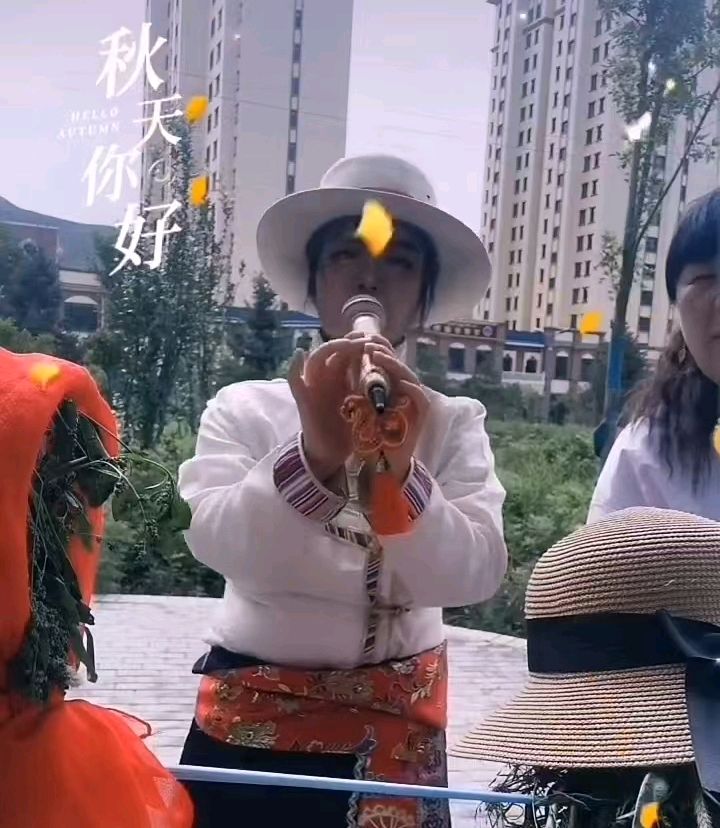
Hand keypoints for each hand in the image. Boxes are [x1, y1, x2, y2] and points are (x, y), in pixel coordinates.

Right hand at [287, 337, 377, 481]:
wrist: (331, 453)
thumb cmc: (349, 429)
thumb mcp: (364, 405)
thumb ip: (371, 387)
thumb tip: (391, 370)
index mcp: (340, 376)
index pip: (348, 351)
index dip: (360, 343)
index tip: (376, 342)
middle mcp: (325, 377)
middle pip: (333, 349)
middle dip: (350, 343)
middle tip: (366, 341)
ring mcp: (312, 386)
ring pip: (316, 358)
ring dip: (332, 348)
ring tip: (348, 344)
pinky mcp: (303, 399)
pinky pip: (294, 380)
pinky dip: (294, 367)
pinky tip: (300, 354)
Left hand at [363, 342, 429, 480]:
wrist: (383, 464)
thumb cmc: (370, 436)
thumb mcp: (360, 408)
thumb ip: (359, 388)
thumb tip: (345, 365)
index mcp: (390, 386)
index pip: (386, 362)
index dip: (375, 349)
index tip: (358, 341)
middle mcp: (404, 390)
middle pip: (397, 364)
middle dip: (383, 351)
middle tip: (367, 344)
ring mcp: (415, 401)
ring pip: (408, 376)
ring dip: (393, 364)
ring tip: (377, 355)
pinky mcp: (422, 414)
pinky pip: (419, 397)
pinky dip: (409, 387)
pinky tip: (398, 381)